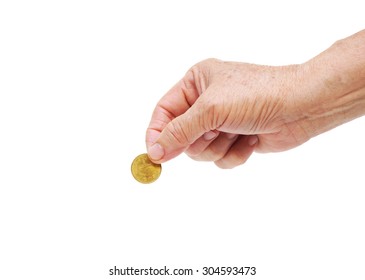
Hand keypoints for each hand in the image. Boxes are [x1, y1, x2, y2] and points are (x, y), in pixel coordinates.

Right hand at [145, 59, 310, 167]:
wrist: (302, 106)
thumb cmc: (257, 95)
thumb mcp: (211, 109)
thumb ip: (179, 132)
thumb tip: (154, 152)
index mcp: (195, 83)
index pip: (164, 112)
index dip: (157, 133)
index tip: (154, 155)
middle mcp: (206, 102)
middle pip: (181, 136)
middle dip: (199, 140)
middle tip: (214, 132)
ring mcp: (221, 122)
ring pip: (201, 151)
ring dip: (218, 147)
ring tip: (237, 132)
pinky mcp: (236, 139)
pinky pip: (220, 159)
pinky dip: (234, 154)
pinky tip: (250, 140)